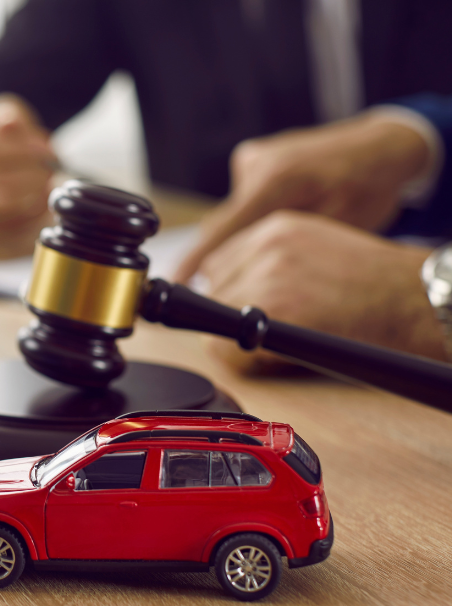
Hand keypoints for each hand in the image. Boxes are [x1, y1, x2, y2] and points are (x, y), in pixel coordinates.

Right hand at [0, 93, 56, 238]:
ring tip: (47, 188)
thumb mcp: (3, 112)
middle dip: (26, 176)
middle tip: (51, 173)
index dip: (21, 150)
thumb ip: (9, 116)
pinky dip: (20, 216)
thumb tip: (10, 123)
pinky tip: (37, 205)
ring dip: (26, 197)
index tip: (48, 150)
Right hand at [175, 113, 431, 281]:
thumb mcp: (331, 228)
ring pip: (232, 216)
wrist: (381, 146)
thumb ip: (283, 249)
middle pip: (221, 228)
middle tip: (236, 286)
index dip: (193, 263)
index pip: (220, 233)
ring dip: (245, 237)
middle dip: (225, 258)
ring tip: (277, 248)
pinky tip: (287, 214)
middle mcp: (254, 166)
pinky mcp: (251, 158)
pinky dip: (255, 216)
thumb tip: (245, 279)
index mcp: (274, 182)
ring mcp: (250, 159)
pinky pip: (242, 200)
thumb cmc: (367, 189)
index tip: (175, 285)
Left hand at [197, 210, 445, 371]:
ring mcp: (266, 276)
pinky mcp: (272, 309)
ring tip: (279, 340)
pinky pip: (225, 345)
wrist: (412, 301)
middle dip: (230, 315)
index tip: (242, 310)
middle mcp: (264, 246)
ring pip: (213, 320)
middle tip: (268, 330)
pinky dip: (242, 360)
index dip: (229, 292)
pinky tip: (275, 355)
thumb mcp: (315, 250)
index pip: (217, 263)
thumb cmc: (373, 285)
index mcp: (273, 228)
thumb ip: (269, 261)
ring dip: (237, 338)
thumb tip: (224, 290)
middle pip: (211, 290)